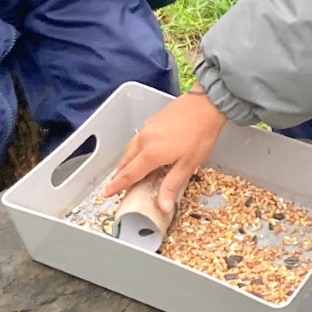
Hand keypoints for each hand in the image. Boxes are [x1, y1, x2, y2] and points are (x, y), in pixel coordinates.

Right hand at [103, 90, 227, 213]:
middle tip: (115, 187)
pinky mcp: (151, 121)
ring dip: (125, 163)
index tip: (106, 193)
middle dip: (119, 176)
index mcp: (150, 154)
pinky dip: (133, 151)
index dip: (116, 186)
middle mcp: (143, 140)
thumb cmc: (200, 134)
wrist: (206, 105)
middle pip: (125, 162)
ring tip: (126, 173)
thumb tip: (163, 207)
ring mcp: (146, 129)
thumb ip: (172, 185)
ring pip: (129, 150)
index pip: (129, 175)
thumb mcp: (188, 165)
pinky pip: (136, 140)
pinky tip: (140, 153)